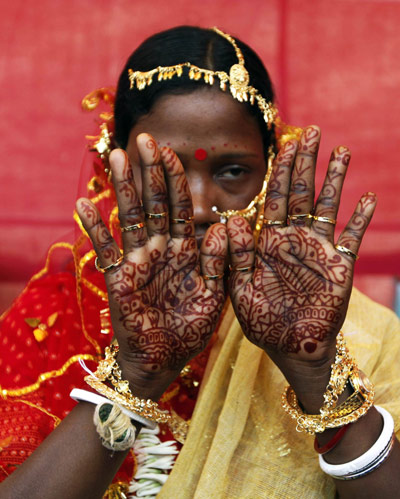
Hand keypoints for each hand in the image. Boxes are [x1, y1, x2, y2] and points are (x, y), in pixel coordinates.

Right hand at [76, 134, 226, 398]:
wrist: (165, 359)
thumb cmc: (190, 328)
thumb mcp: (213, 294)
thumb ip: (218, 261)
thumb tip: (222, 225)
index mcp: (186, 250)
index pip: (181, 207)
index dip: (177, 180)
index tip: (173, 151)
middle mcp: (161, 249)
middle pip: (155, 203)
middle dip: (151, 172)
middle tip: (145, 139)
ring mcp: (138, 260)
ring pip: (130, 218)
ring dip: (124, 188)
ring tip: (117, 157)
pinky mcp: (118, 277)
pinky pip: (105, 250)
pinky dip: (95, 229)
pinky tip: (84, 205)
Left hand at [227, 126, 375, 400]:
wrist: (290, 347)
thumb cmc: (262, 321)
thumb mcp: (241, 290)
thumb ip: (237, 257)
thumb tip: (234, 220)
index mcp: (268, 241)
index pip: (275, 199)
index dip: (281, 172)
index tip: (286, 143)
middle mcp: (294, 239)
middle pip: (301, 193)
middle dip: (306, 164)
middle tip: (313, 132)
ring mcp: (318, 249)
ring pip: (327, 207)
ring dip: (335, 180)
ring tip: (342, 152)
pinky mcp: (340, 265)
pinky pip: (352, 238)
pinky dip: (360, 219)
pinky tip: (368, 198)